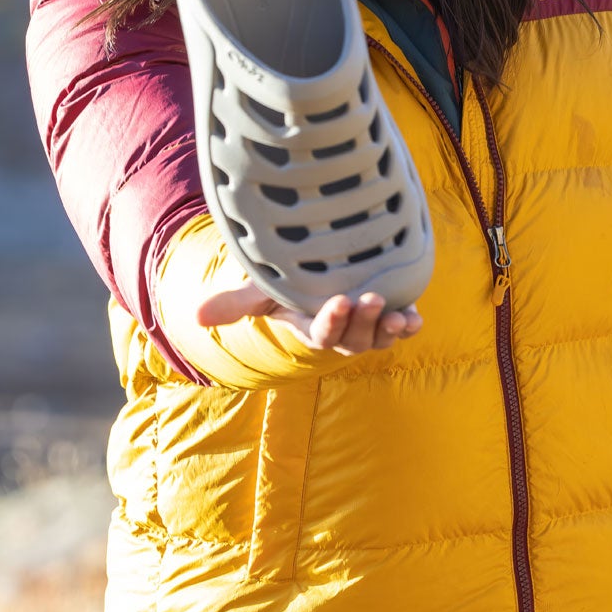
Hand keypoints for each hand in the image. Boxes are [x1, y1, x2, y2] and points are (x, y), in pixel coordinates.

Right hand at [196, 277, 421, 353]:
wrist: (319, 274)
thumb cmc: (286, 283)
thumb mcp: (262, 289)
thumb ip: (235, 302)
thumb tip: (195, 316)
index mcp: (312, 328)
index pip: (322, 334)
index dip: (332, 321)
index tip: (339, 300)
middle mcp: (342, 332)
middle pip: (354, 338)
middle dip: (364, 320)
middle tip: (372, 298)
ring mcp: (367, 324)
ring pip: (379, 337)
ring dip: (390, 329)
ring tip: (400, 316)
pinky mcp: (389, 312)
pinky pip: (402, 327)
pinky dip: (410, 325)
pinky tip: (416, 318)